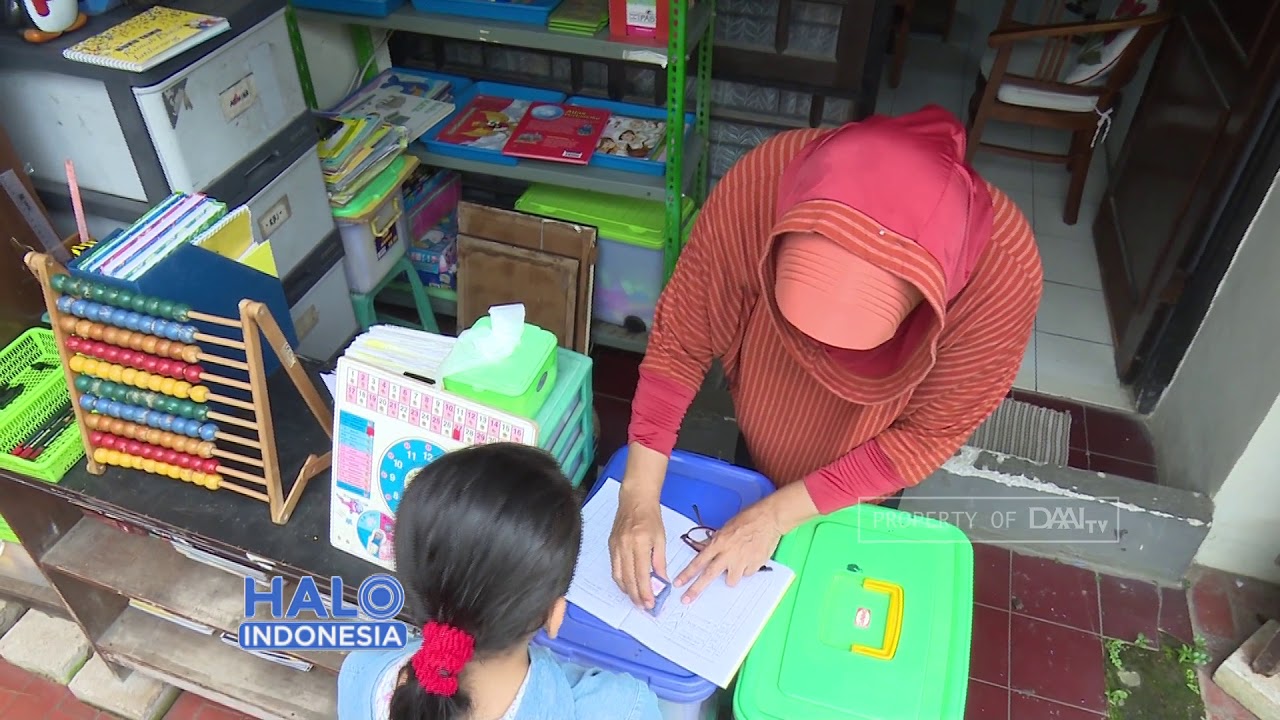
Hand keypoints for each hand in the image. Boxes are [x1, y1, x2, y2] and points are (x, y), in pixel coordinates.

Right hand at [609, 487, 667, 608]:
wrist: (635, 500)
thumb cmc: (651, 517)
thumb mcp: (661, 538)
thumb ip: (660, 561)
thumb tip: (662, 580)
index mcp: (640, 543)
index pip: (641, 574)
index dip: (645, 592)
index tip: (650, 604)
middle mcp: (625, 546)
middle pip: (628, 578)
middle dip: (635, 595)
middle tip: (643, 606)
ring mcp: (615, 546)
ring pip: (618, 575)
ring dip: (626, 590)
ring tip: (635, 599)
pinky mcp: (610, 545)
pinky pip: (614, 567)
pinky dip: (620, 579)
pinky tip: (627, 585)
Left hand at [675, 499, 783, 603]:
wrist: (769, 519)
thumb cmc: (748, 519)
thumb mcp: (726, 528)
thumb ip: (715, 542)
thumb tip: (704, 549)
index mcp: (719, 543)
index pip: (699, 561)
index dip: (687, 574)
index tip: (679, 583)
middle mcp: (728, 554)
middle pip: (709, 575)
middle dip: (696, 589)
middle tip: (686, 599)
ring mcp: (742, 561)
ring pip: (731, 580)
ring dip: (731, 575)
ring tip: (738, 563)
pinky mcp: (754, 565)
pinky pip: (747, 574)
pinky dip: (747, 569)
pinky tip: (750, 557)